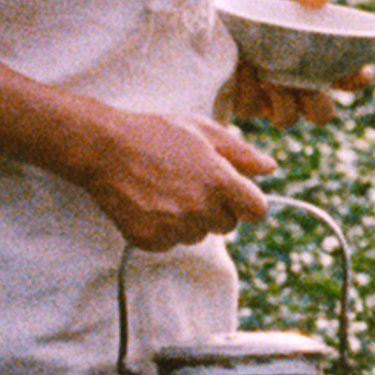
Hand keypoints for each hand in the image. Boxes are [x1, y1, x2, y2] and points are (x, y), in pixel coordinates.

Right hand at [86, 109, 275, 249]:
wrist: (103, 149)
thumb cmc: (155, 134)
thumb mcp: (202, 131)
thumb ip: (241, 152)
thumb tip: (270, 168)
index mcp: (219, 181)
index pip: (256, 210)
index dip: (247, 201)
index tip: (235, 195)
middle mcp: (200, 208)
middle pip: (228, 224)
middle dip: (217, 208)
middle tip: (191, 184)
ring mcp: (174, 227)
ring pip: (199, 235)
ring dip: (190, 219)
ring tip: (167, 190)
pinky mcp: (151, 240)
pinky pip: (172, 242)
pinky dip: (165, 228)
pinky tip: (151, 203)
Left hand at [223, 0, 374, 127]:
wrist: (214, 18)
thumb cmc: (258, 7)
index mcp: (319, 63)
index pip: (350, 81)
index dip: (359, 80)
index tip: (359, 71)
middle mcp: (299, 87)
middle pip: (323, 114)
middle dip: (318, 103)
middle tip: (308, 85)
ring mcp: (272, 100)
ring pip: (288, 119)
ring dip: (283, 101)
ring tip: (271, 77)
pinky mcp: (244, 103)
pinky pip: (252, 107)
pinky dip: (250, 88)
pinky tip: (245, 68)